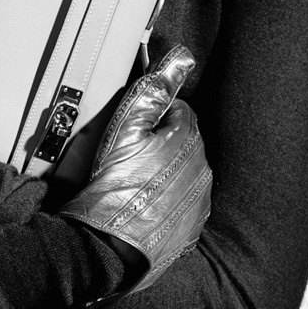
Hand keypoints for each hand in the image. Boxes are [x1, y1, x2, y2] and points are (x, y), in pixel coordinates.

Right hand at [60, 45, 211, 301]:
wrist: (105, 251)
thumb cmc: (111, 185)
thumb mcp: (123, 127)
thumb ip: (153, 90)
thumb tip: (182, 57)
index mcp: (189, 140)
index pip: (178, 110)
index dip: (151, 116)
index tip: (130, 128)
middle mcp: (202, 170)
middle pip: (182, 142)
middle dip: (159, 143)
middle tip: (125, 156)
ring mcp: (198, 204)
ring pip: (182, 173)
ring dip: (162, 173)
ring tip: (130, 184)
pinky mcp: (189, 232)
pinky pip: (180, 205)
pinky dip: (163, 203)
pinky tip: (139, 208)